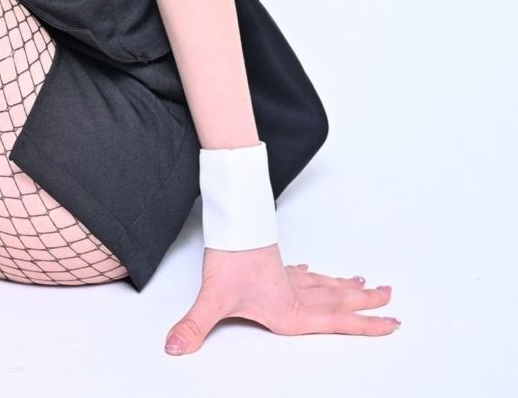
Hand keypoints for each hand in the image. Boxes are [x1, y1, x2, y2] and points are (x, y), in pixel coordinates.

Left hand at [164, 244, 398, 354]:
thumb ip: (194, 327)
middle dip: (365, 304)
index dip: (364, 325)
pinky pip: (302, 271)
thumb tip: (174, 349)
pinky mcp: (272, 260)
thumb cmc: (227, 257)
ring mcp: (284, 274)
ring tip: (365, 286)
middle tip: (391, 300)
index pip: (335, 321)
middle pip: (337, 300)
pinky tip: (314, 272)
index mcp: (288, 309)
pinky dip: (314, 275)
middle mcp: (292, 293)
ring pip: (323, 284)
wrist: (227, 217)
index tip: (391, 323)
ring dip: (344, 288)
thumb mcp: (212, 298)